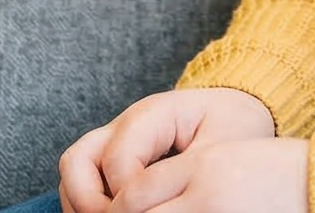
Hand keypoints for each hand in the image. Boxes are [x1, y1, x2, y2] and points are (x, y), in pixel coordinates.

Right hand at [58, 88, 275, 212]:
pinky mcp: (114, 158)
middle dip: (90, 202)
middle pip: (78, 160)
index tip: (154, 210)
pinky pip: (83, 181)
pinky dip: (88, 203)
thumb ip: (184, 174)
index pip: (119, 160)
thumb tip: (158, 204)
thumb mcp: (221, 148)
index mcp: (152, 114)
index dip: (128, 197)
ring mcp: (114, 140)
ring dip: (83, 204)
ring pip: (74, 171)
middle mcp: (124, 125)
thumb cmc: (233, 126)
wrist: (240, 110)